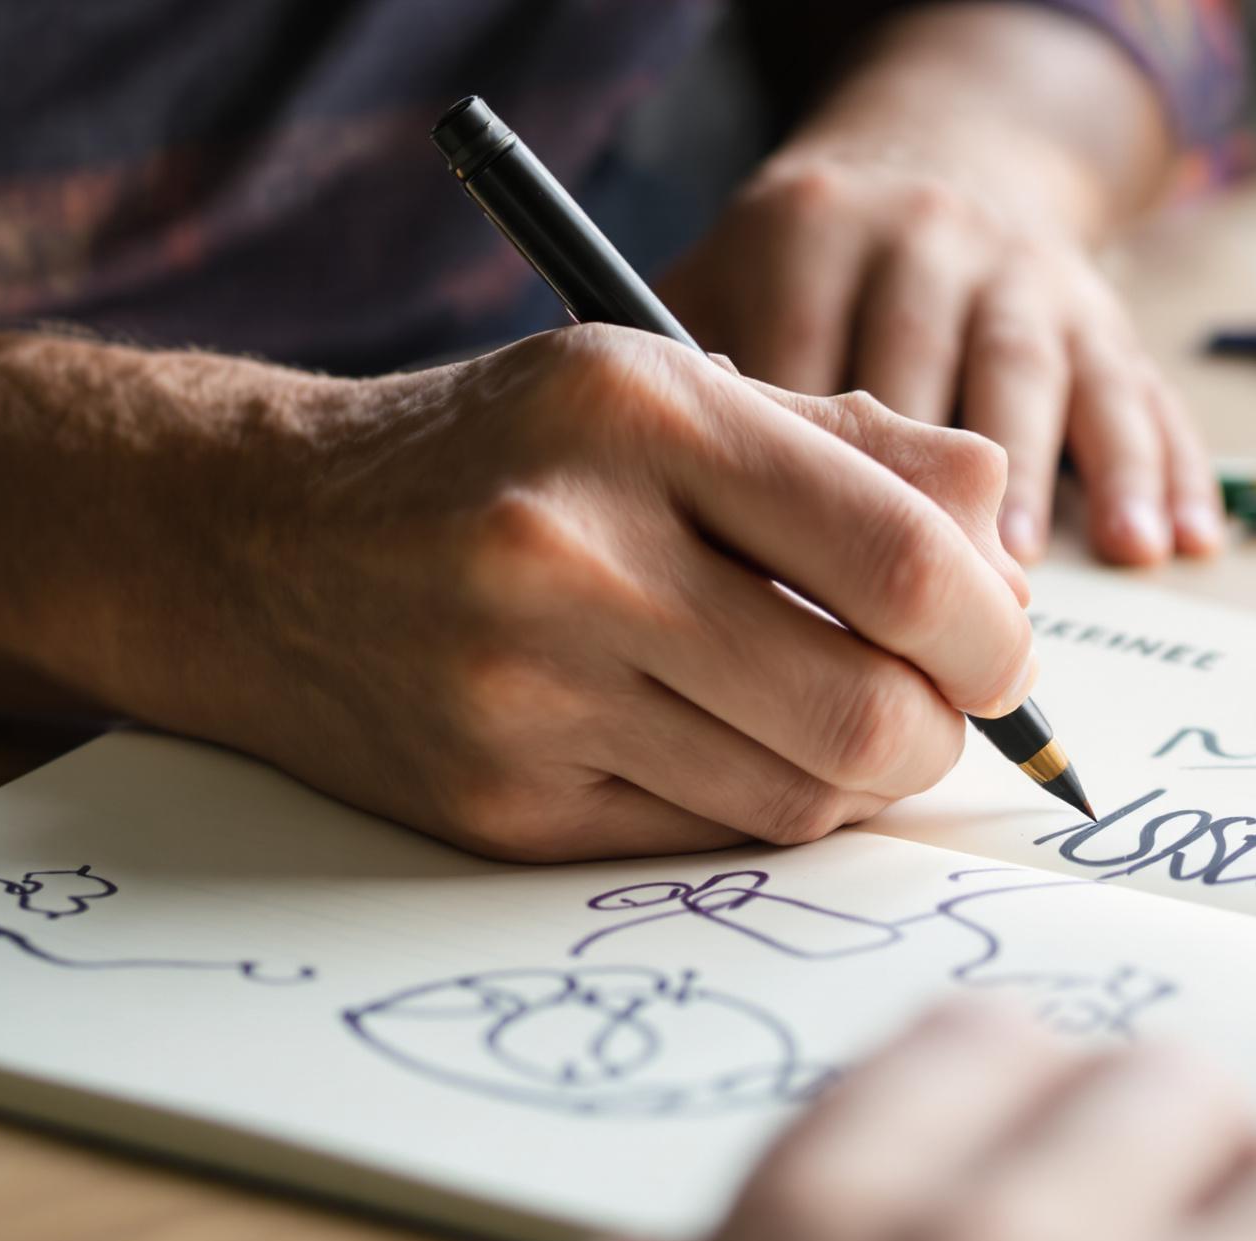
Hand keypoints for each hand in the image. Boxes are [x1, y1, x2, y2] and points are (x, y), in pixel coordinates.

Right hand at [94, 324, 1035, 861]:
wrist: (249, 544)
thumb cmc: (497, 455)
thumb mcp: (661, 387)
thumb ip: (853, 444)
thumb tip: (1006, 532)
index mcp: (638, 412)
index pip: (902, 561)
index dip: (992, 630)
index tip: (997, 642)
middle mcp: (574, 551)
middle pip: (869, 711)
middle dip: (943, 726)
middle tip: (935, 702)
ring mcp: (528, 691)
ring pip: (801, 794)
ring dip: (856, 774)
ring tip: (829, 711)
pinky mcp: (499, 804)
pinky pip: (706, 837)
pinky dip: (754, 801)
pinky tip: (725, 742)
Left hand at [663, 148, 1224, 567]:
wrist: (934, 162)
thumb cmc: (799, 273)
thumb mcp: (720, 282)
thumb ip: (684, 378)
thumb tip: (656, 511)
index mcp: (812, 234)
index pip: (802, 360)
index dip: (798, 476)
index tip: (784, 584)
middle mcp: (925, 240)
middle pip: (923, 369)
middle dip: (914, 496)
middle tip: (904, 619)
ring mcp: (1024, 272)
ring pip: (1033, 374)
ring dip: (1036, 482)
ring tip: (1022, 584)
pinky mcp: (1103, 312)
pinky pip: (1139, 391)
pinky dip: (1161, 469)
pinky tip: (1172, 544)